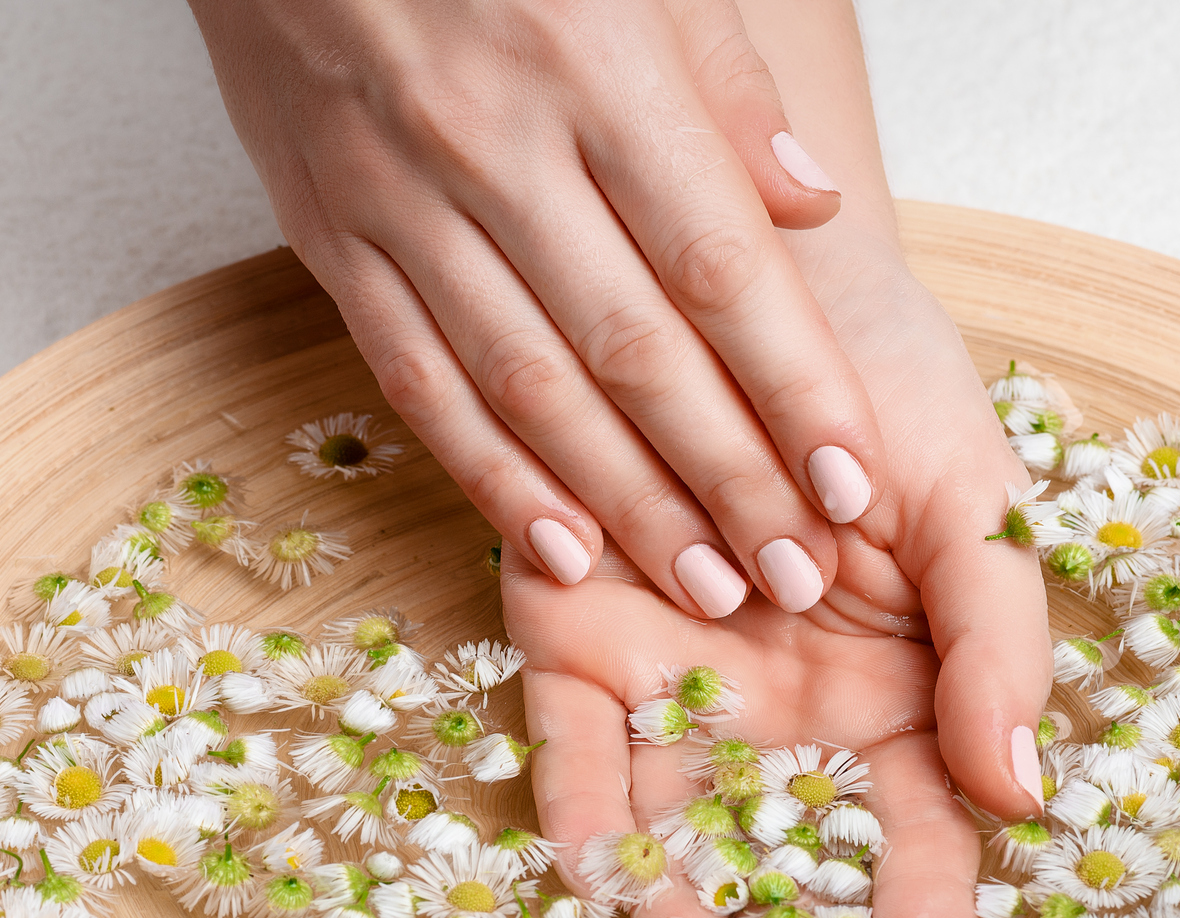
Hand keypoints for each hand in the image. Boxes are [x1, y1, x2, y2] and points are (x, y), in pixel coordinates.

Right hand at [191, 0, 894, 618]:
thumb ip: (726, 87)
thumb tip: (811, 214)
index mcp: (597, 69)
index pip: (719, 266)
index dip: (793, 387)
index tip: (851, 481)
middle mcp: (499, 146)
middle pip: (634, 352)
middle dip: (728, 478)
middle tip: (798, 572)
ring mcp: (400, 198)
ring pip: (529, 388)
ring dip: (626, 504)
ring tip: (706, 586)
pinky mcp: (327, 234)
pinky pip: (415, 380)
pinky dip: (489, 474)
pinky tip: (559, 548)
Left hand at [506, 172, 1057, 917]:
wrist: (758, 282)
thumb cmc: (887, 399)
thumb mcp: (974, 511)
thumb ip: (998, 646)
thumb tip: (1026, 795)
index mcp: (888, 700)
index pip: (912, 824)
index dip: (918, 898)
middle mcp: (778, 716)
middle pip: (781, 844)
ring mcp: (676, 685)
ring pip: (669, 814)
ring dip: (670, 889)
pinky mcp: (575, 643)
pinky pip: (570, 741)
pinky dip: (576, 800)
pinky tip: (589, 859)